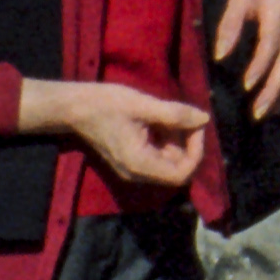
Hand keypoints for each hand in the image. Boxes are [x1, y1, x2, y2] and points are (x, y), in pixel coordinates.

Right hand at [25, 74, 212, 187]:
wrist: (75, 108)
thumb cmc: (106, 104)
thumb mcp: (143, 105)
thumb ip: (175, 114)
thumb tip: (204, 119)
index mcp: (140, 164)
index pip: (181, 175)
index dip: (196, 153)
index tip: (197, 126)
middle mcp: (137, 173)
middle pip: (176, 168)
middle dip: (187, 143)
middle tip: (185, 116)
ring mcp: (132, 168)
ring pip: (168, 161)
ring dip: (176, 139)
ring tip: (169, 114)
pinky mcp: (130, 160)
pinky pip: (156, 155)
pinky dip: (164, 139)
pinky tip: (159, 119)